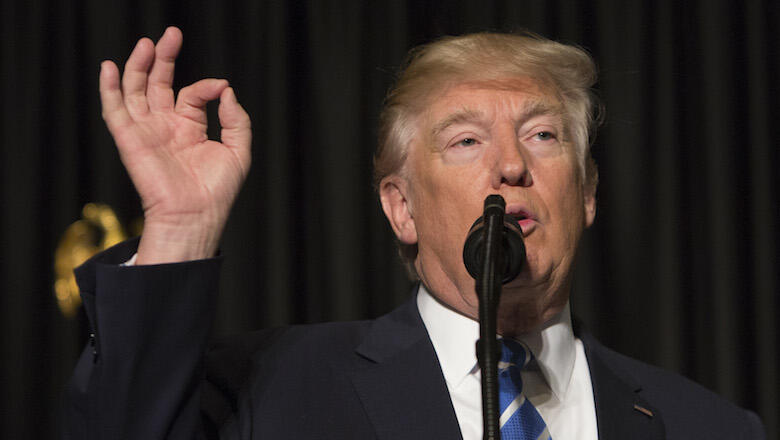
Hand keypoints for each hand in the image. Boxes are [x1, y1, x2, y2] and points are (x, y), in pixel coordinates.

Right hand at [99, 27, 250, 263]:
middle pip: (158, 84)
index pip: (192, 93)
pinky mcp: (130, 140)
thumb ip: (237, 118)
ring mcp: (147, 132)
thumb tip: (226, 89)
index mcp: (190, 127)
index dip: (206, 86)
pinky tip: (109, 67)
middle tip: (171, 35)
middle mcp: (166, 126)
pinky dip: (109, 89)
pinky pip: (115, 111)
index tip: (221, 88)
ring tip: (147, 44)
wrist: (196, 215)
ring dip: (138, 66)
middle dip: (163, 58)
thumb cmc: (218, 191)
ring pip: (136, 91)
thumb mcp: (239, 150)